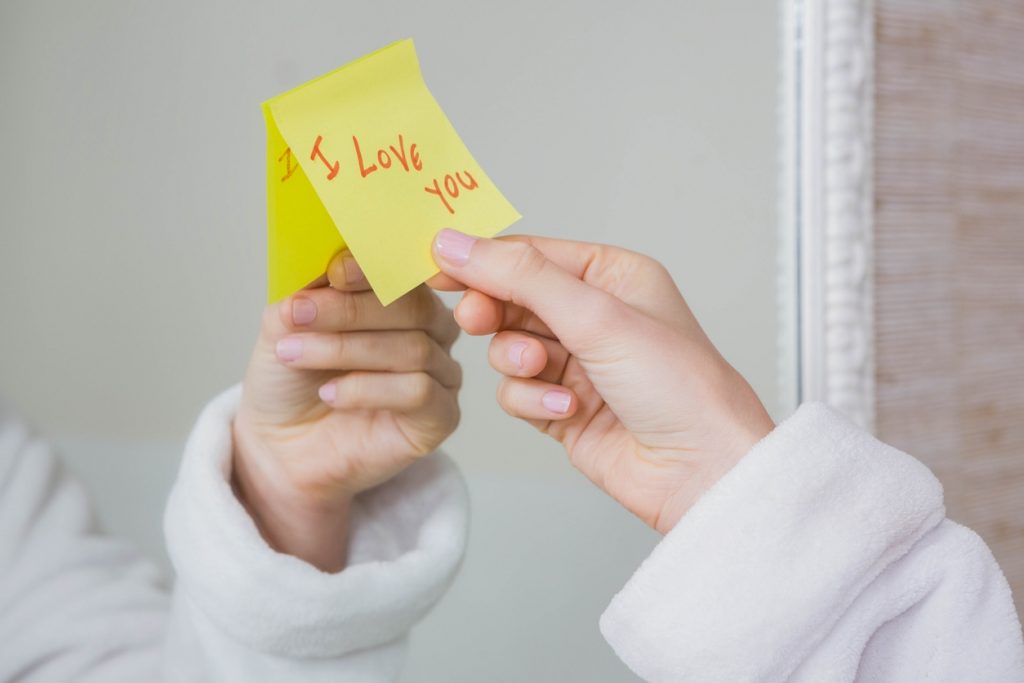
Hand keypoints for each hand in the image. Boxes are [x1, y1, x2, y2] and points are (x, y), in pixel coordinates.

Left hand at [233, 251, 460, 570]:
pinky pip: (419, 392)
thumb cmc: (292, 379)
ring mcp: (441, 374)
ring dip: (345, 349)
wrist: (281, 445)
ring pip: (412, 348)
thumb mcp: (288, 322)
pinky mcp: (441, 418)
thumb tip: (332, 259)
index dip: (374, 266)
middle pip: (414, 306)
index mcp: (403, 295)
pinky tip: (330, 394)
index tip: (334, 269)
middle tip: (299, 313)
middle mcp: (431, 330)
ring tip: (294, 354)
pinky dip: (368, 389)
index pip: (404, 269)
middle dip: (351, 308)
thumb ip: (310, 288)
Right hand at [430, 230, 772, 533]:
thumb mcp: (596, 315)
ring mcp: (577, 364)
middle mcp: (594, 316)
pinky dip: (531, 399)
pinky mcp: (562, 408)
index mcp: (612, 276)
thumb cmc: (677, 385)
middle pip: (512, 300)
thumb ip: (521, 277)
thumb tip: (458, 244)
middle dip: (496, 314)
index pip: (530, 255)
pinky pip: (517, 392)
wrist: (702, 471)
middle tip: (478, 321)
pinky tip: (564, 409)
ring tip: (546, 373)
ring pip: (507, 349)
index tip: (437, 265)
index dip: (482, 260)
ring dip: (518, 362)